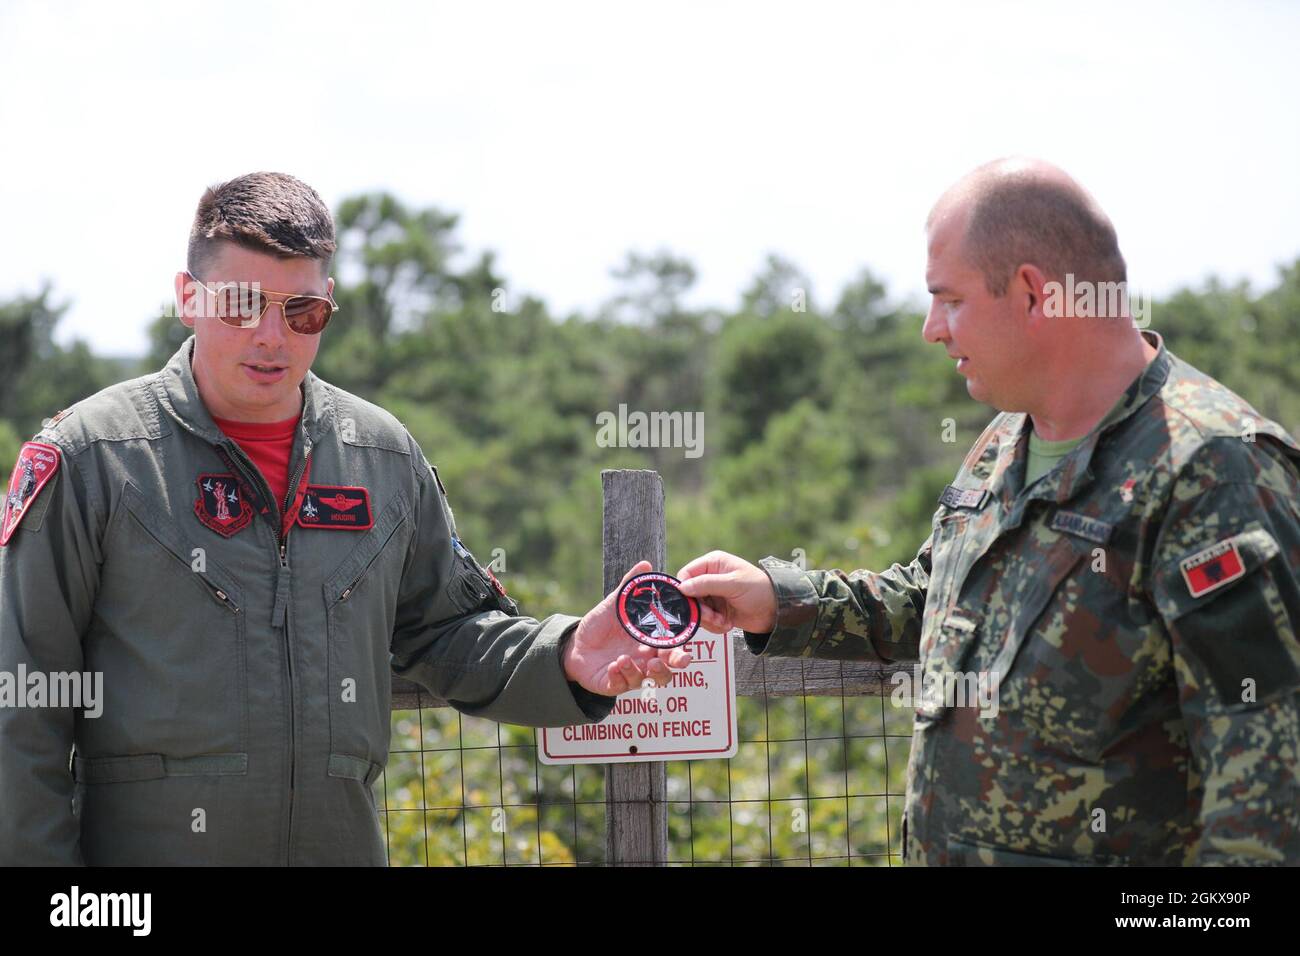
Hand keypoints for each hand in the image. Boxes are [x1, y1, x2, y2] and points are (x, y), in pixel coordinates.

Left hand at [564, 561, 693, 695]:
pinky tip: (612, 667)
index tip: (683, 652)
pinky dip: (620, 677)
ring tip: (623, 660)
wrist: (575, 643)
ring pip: (646, 681)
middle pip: (665, 671)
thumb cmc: (601, 625)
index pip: (672, 649)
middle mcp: (644, 660)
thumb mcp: (614, 604)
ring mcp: (630, 673)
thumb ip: (630, 587)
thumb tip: (645, 564)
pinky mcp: (613, 683)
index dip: (680, 653)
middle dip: (667, 669)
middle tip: (658, 662)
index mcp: (650, 642)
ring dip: (639, 672)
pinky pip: (621, 686)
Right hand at [676, 550, 777, 633]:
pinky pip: (705, 620)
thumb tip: (682, 587)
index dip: (685, 589)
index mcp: (713, 564)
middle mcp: (710, 578)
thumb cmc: (759, 590)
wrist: (776, 612)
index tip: (691, 602)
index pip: (686, 574)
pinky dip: (714, 625)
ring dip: (708, 619)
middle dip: (699, 609)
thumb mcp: (733, 584)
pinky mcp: (717, 611)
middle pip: (688, 595)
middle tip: (712, 616)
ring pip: (696, 610)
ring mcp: (713, 595)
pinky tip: (727, 623)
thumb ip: (707, 584)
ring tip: (723, 621)